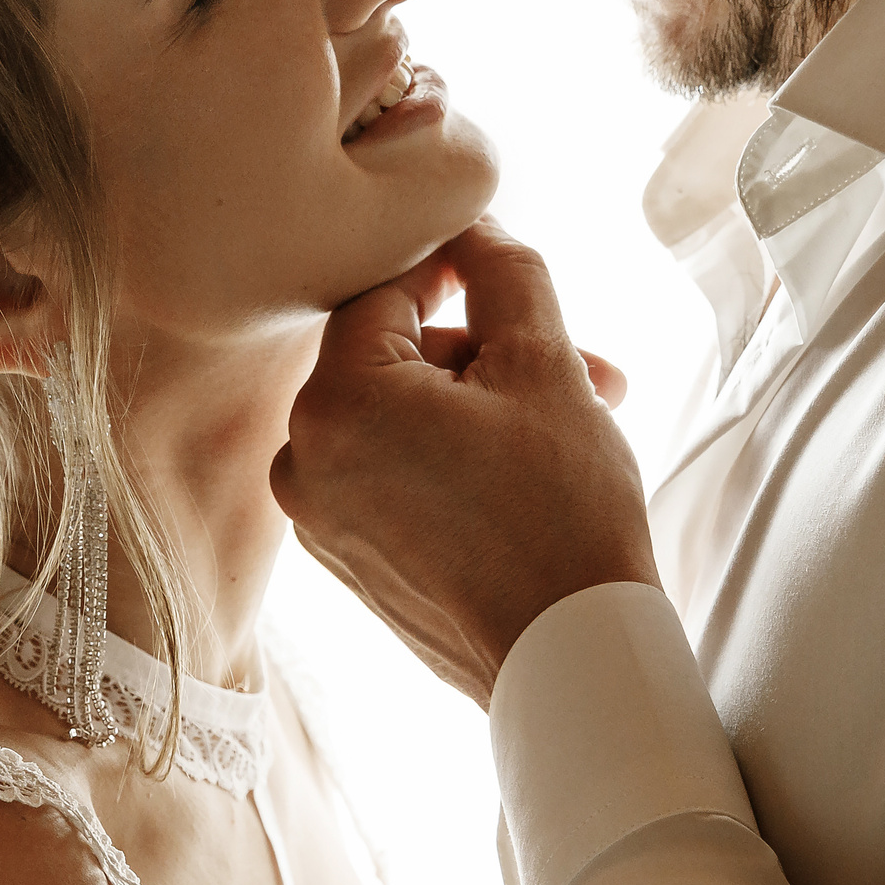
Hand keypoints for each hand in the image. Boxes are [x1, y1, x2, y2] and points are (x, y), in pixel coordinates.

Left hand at [269, 219, 657, 706]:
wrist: (572, 661)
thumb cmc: (563, 513)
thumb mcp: (544, 364)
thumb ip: (501, 270)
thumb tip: (470, 223)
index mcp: (337, 403)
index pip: (383, 289)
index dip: (453, 271)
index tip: (508, 274)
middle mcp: (304, 459)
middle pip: (394, 355)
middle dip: (489, 352)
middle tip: (581, 367)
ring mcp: (319, 517)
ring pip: (401, 414)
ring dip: (482, 403)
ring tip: (576, 418)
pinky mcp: (346, 557)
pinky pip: (392, 470)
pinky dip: (451, 455)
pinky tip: (528, 467)